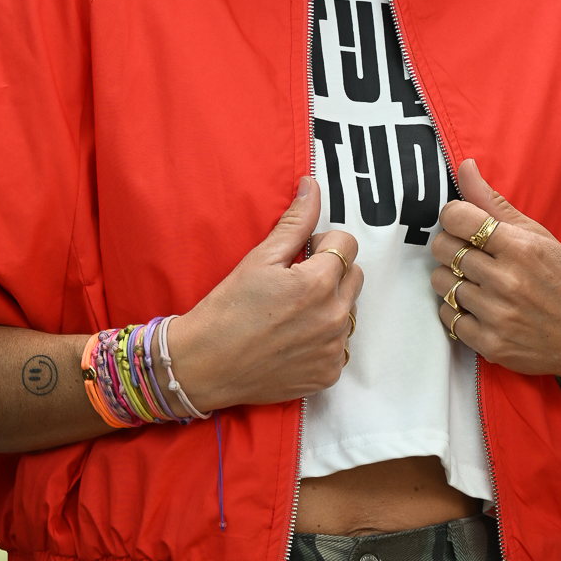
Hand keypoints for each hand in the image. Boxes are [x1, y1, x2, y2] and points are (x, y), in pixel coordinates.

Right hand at [167, 176, 362, 410]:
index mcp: (319, 283)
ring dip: (329, 305)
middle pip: (354, 275)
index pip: (347, 243)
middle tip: (294, 283)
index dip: (322, 244)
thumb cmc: (227, 309)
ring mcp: (333, 348)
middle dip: (331, 272)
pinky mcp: (328, 373)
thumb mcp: (259, 259)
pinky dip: (322, 339)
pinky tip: (292, 339)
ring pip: (348, 310)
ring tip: (292, 313)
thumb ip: (295, 222)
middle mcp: (333, 317)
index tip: (299, 257)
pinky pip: (339, 344)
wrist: (206, 365)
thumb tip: (312, 186)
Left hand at [430, 160, 560, 399]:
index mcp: (520, 247)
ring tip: (476, 281)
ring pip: (441, 283)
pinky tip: (476, 307)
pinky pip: (448, 317)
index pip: (456, 218)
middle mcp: (507, 280)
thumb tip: (464, 166)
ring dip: (452, 279)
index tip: (463, 223)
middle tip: (469, 253)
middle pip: (443, 249)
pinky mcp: (490, 344)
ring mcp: (497, 315)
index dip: (453, 217)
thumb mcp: (539, 237)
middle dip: (450, 247)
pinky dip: (456, 311)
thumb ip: (494, 204)